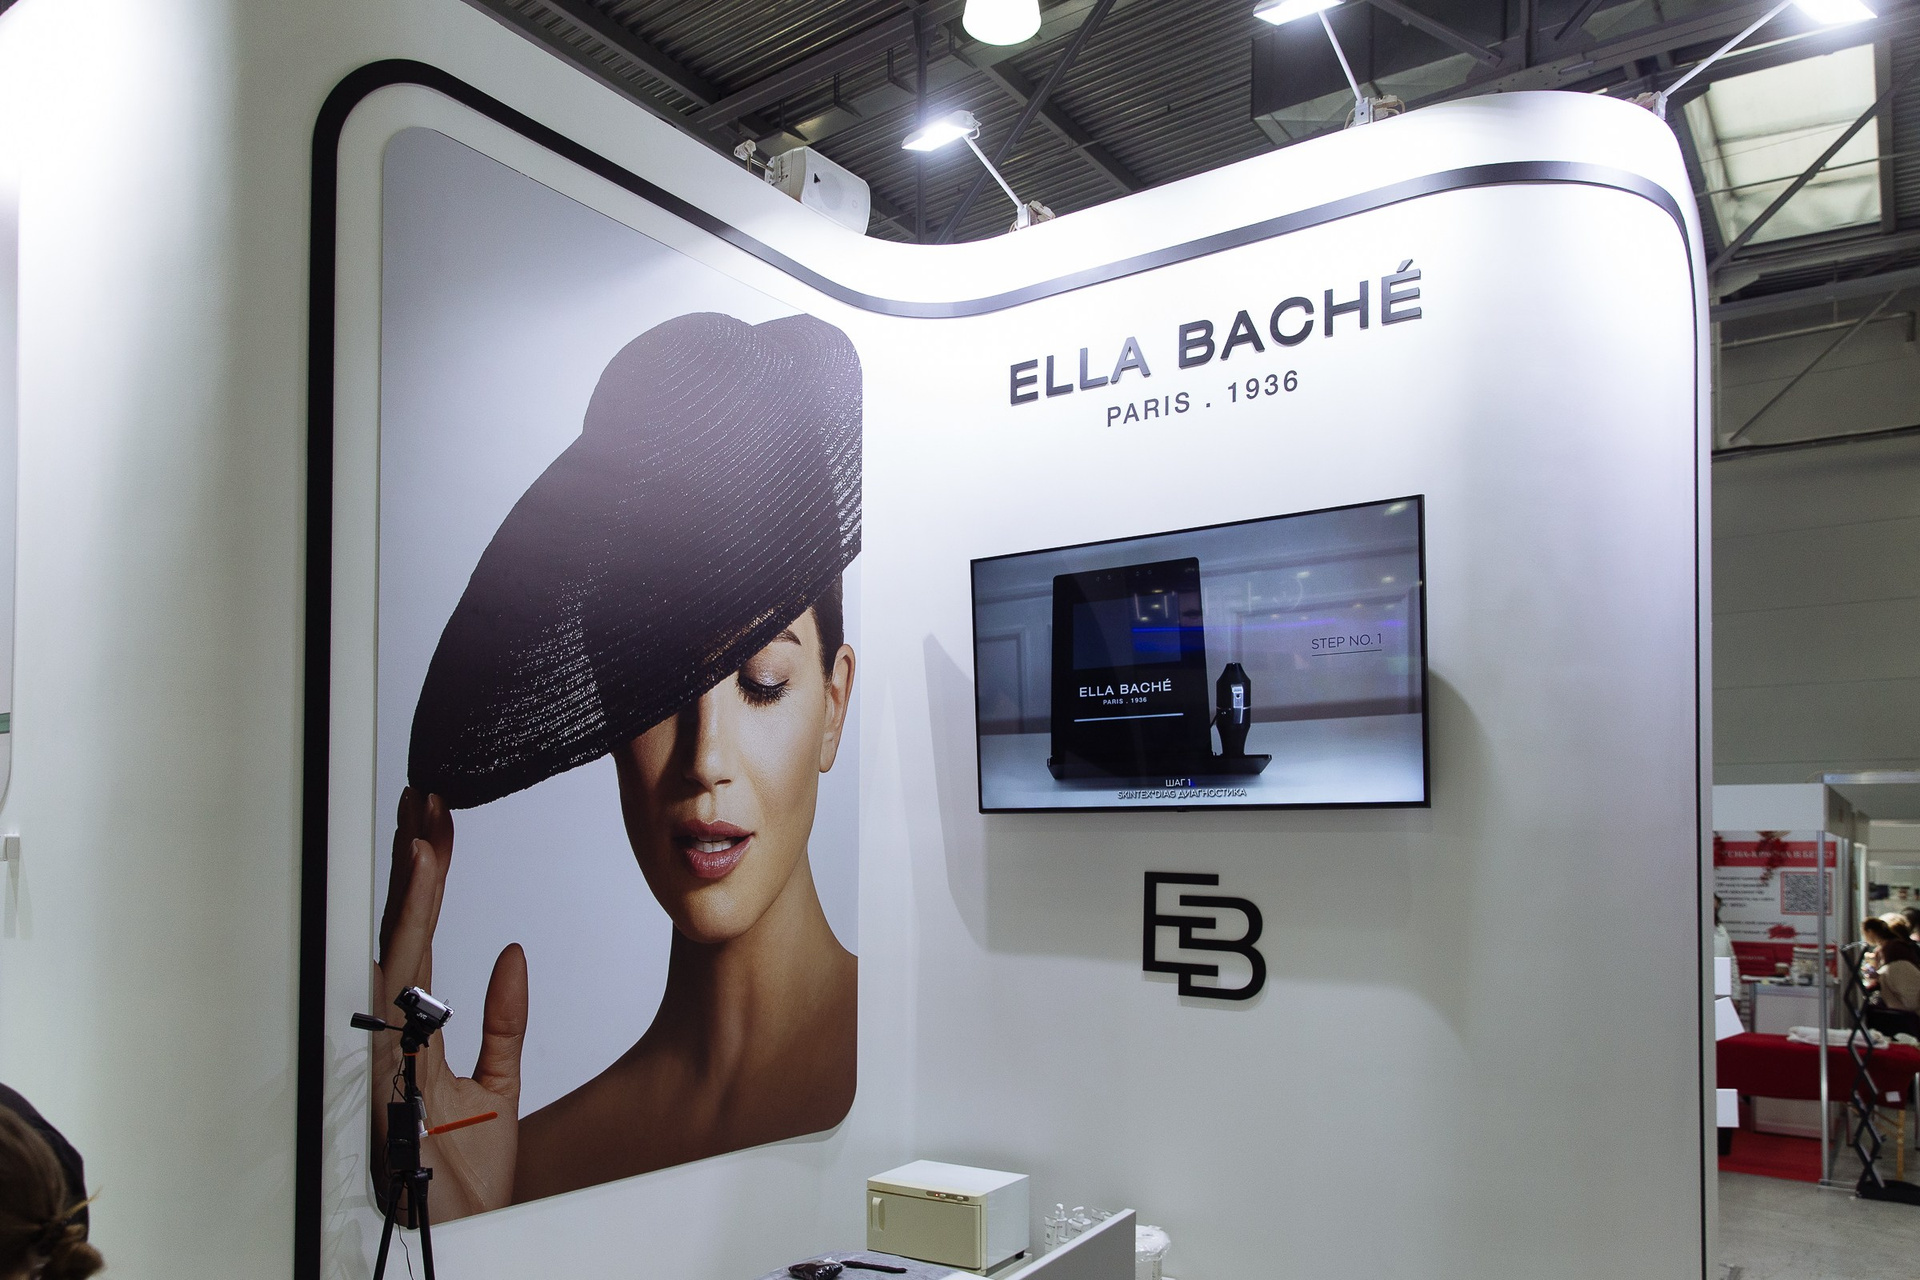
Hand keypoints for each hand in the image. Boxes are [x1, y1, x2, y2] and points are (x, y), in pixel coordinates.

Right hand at [370, 789, 526, 1219]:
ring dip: (412, 885)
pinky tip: (434, 883)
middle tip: (425, 799)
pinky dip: (421, 934)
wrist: (457, 1239)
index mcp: (415, 1038)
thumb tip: (512, 955)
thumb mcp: (497, 1091)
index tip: (435, 826)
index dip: (425, 882)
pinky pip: (410, 993)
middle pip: (401, 933)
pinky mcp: (400, 1075)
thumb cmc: (459, 1181)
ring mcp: (391, 1052)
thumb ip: (502, 1023)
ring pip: (397, 951)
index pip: (418, 940)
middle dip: (410, 865)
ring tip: (427, 824)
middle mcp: (395, 1038)